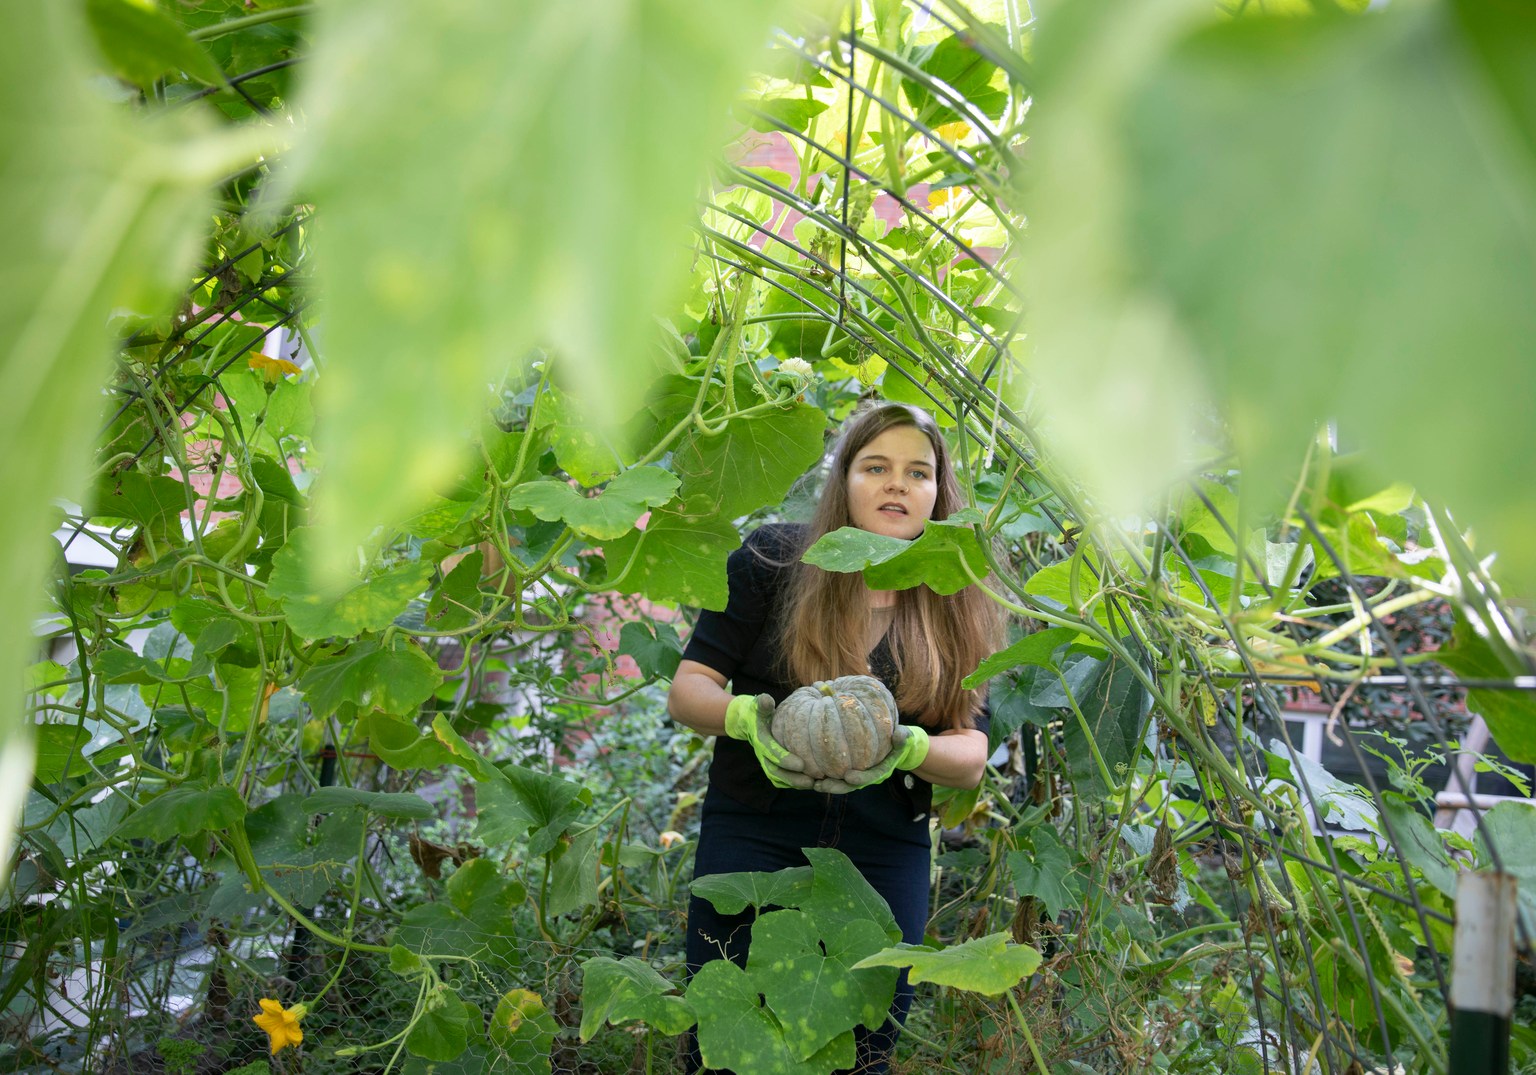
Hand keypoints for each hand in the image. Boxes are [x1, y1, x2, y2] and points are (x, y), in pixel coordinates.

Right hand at [724, 694, 812, 789]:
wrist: (746, 722)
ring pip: (778, 778)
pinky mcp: (772, 765)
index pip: (772, 752)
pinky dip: (794, 783)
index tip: (802, 764)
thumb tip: (766, 700)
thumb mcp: (758, 705)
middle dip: (792, 778)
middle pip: (775, 771)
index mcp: (760, 739)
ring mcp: (766, 761)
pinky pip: (781, 779)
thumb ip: (762, 703)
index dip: (785, 759)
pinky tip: (810, 783)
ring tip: (813, 784)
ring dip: (795, 783)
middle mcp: (762, 754)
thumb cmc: (758, 712)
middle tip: (810, 781)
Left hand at [813, 724, 930, 793]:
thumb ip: (903, 737)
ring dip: (828, 784)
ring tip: (814, 784)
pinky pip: (836, 773)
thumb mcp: (904, 737)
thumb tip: (899, 734)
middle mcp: (868, 774)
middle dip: (837, 786)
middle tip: (822, 785)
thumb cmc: (899, 738)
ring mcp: (858, 772)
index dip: (860, 778)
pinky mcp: (849, 768)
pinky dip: (825, 775)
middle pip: (852, 784)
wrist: (894, 742)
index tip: (849, 777)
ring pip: (842, 782)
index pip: (870, 777)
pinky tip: (811, 774)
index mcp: (881, 769)